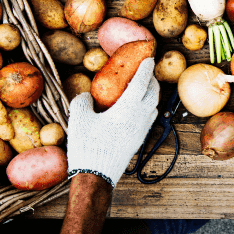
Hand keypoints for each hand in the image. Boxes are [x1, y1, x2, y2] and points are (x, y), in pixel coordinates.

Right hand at [66, 58, 158, 187]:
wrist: (97, 176)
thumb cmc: (88, 146)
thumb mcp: (79, 120)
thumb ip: (82, 102)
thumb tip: (87, 95)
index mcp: (128, 108)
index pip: (141, 82)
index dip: (145, 69)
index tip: (148, 58)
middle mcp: (140, 117)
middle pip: (153, 93)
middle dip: (151, 80)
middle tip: (145, 71)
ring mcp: (142, 129)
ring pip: (154, 106)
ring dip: (151, 94)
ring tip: (143, 88)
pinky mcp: (139, 140)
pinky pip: (150, 118)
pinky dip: (148, 107)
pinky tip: (138, 108)